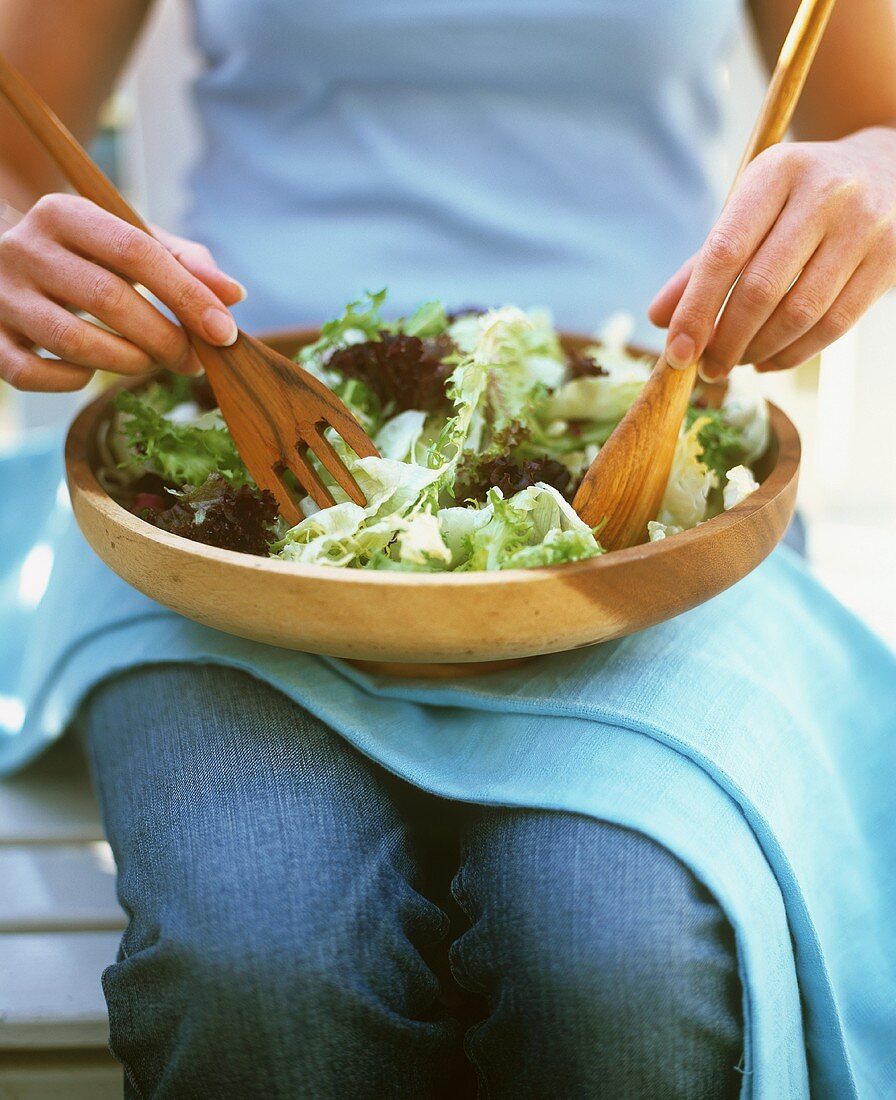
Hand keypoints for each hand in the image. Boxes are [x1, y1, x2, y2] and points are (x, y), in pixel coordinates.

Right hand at [0, 193, 245, 391]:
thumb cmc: (88, 254)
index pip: (137, 252)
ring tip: (150, 362)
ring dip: (127, 362)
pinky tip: (93, 368)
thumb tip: (234, 296)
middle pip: (109, 300)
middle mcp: (25, 249)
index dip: (187, 296)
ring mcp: (1, 295)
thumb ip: (186, 263)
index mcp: (65, 213)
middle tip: (193, 361)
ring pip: (72, 342)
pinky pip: (32, 374)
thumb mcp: (132, 241)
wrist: (1, 256)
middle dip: (165, 339)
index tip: (225, 333)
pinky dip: (74, 380)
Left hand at [649, 126, 895, 378]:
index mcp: (777, 172)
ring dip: (758, 351)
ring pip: (800, 313)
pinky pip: (834, 325)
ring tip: (735, 362)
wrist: (892, 167)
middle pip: (761, 289)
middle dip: (725, 341)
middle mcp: (824, 193)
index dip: (695, 310)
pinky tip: (768, 361)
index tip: (676, 352)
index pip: (724, 252)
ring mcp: (864, 225)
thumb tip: (659, 317)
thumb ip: (704, 260)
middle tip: (706, 369)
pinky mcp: (891, 257)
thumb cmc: (800, 197)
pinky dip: (793, 354)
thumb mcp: (752, 207)